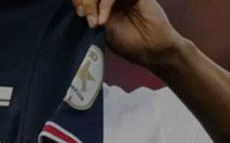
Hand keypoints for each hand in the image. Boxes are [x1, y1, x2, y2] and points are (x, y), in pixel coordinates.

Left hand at [72, 0, 186, 69]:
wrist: (151, 50)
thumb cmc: (129, 44)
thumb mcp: (103, 31)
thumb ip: (92, 17)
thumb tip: (77, 10)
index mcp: (103, 6)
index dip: (79, 1)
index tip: (79, 15)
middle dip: (83, 1)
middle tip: (82, 16)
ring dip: (91, 3)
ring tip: (93, 22)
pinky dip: (104, 4)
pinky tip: (102, 20)